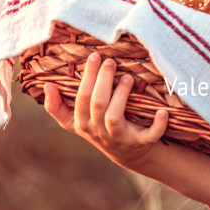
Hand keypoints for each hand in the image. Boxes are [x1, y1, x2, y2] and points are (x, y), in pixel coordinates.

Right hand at [43, 51, 168, 171]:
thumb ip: (57, 106)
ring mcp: (119, 138)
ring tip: (127, 78)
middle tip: (110, 61)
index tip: (93, 57)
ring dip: (121, 96)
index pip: (81, 99)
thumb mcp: (75, 121)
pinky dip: (157, 125)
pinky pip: (148, 136)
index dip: (86, 78)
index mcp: (81, 123)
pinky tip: (163, 112)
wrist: (126, 152)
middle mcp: (98, 131)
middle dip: (102, 81)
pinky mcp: (139, 143)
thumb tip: (46, 86)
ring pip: (115, 117)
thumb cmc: (98, 127)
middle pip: (97, 104)